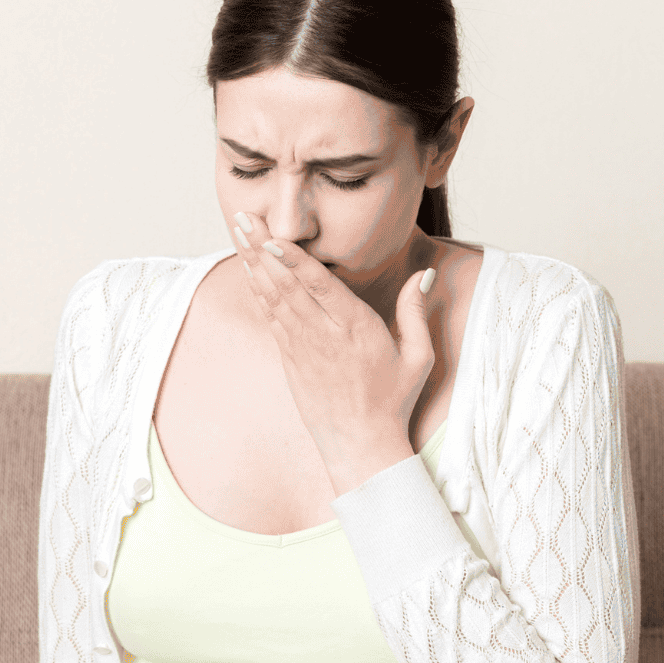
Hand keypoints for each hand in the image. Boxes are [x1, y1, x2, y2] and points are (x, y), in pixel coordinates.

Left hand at [230, 210, 435, 496]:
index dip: (293, 260)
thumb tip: (424, 274)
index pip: (319, 287)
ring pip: (272, 297)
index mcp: (355, 329)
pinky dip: (257, 290)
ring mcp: (302, 347)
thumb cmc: (392, 401)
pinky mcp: (289, 359)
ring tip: (239, 230)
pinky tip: (248, 268)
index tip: (273, 237)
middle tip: (243, 216)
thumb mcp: (417, 357)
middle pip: (287, 284)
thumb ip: (415, 312)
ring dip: (253, 262)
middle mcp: (324, 335)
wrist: (361, 446)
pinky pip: (270, 317)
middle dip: (262, 248)